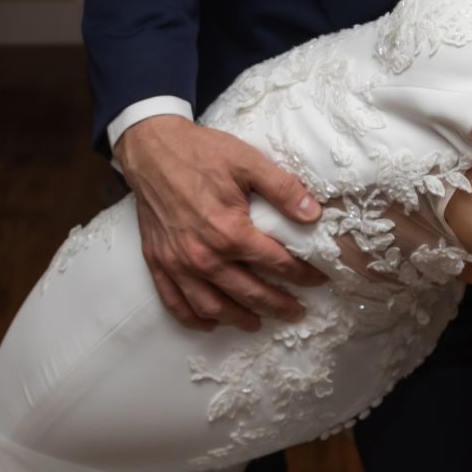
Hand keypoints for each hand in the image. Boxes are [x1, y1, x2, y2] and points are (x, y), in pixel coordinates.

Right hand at [114, 116, 327, 332]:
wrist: (152, 149)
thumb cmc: (201, 153)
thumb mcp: (249, 162)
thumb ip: (283, 189)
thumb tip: (314, 214)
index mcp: (230, 232)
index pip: (278, 264)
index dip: (303, 275)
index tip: (318, 279)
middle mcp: (204, 256)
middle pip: (250, 293)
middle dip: (278, 306)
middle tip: (296, 312)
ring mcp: (178, 263)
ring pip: (213, 307)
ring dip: (238, 319)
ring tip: (258, 322)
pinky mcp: (157, 262)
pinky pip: (175, 302)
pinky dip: (194, 318)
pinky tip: (211, 322)